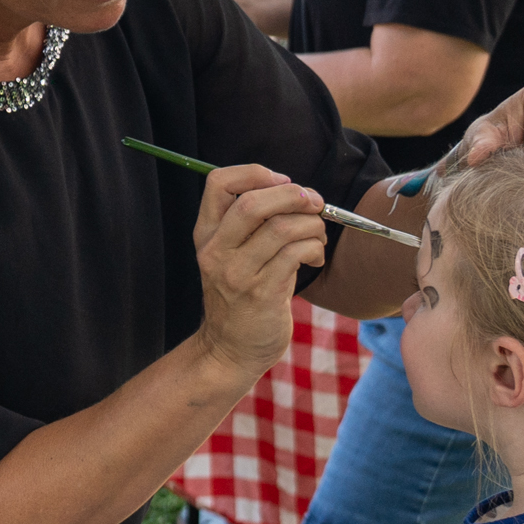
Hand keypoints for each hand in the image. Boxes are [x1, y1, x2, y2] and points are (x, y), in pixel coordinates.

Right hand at [193, 164, 332, 373]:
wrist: (230, 350)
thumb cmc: (240, 296)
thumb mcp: (231, 256)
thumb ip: (251, 224)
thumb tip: (296, 192)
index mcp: (206, 234)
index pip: (218, 182)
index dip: (255, 173)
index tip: (282, 182)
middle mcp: (216, 251)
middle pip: (254, 202)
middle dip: (294, 195)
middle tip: (315, 203)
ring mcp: (237, 274)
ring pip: (283, 227)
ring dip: (313, 225)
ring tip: (318, 236)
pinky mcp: (262, 294)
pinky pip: (297, 254)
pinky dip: (315, 248)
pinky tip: (315, 257)